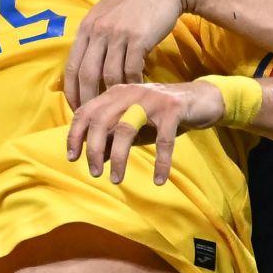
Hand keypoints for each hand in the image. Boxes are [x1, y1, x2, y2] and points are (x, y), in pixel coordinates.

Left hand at [63, 0, 191, 108]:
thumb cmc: (137, 3)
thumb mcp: (108, 14)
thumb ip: (95, 35)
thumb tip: (86, 61)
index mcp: (87, 26)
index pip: (72, 66)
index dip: (72, 92)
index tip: (78, 109)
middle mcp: (99, 30)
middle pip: (87, 75)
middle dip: (89, 100)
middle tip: (96, 120)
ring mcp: (118, 34)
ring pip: (110, 75)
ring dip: (115, 95)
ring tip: (119, 109)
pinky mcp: (138, 38)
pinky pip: (132, 69)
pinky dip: (134, 83)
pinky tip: (139, 89)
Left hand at [65, 79, 223, 187]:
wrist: (200, 100)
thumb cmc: (162, 115)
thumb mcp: (135, 126)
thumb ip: (114, 138)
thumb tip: (96, 159)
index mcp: (116, 93)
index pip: (86, 111)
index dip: (75, 134)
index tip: (72, 157)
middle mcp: (130, 92)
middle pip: (101, 120)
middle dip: (93, 149)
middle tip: (94, 173)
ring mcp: (152, 100)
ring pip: (126, 129)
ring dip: (118, 157)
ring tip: (116, 179)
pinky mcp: (173, 110)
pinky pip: (163, 140)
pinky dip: (160, 163)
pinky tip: (158, 180)